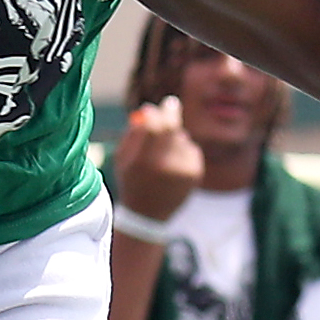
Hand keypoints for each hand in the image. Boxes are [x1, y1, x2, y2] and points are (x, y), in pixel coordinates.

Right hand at [113, 98, 202, 222]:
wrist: (149, 216)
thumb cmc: (132, 180)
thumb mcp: (123, 158)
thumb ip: (134, 133)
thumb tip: (149, 109)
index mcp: (144, 162)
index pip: (156, 128)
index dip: (158, 113)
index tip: (161, 103)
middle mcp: (166, 166)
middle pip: (173, 129)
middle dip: (171, 114)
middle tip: (171, 104)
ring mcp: (183, 171)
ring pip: (182, 138)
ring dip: (174, 137)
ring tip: (163, 154)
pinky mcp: (196, 174)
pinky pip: (191, 148)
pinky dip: (183, 149)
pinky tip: (174, 164)